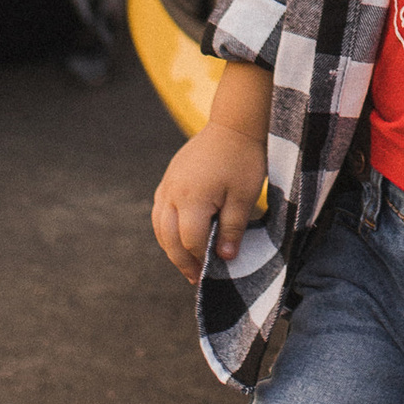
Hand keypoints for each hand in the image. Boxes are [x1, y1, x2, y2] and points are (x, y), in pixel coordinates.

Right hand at [153, 122, 267, 285]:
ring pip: (159, 225)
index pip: (191, 241)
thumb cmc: (243, 159)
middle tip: (196, 278)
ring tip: (187, 263)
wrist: (234, 124)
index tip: (213, 273)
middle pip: (169, 237)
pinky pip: (159, 210)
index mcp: (192, 198)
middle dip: (182, 260)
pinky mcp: (169, 178)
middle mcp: (172, 193)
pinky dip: (166, 229)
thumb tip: (224, 258)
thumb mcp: (244, 196)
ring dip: (171, 247)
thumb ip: (232, 229)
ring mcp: (167, 184)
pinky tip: (179, 237)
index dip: (201, 259)